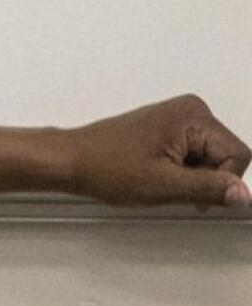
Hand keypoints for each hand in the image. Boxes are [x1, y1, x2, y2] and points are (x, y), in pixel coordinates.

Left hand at [68, 94, 250, 208]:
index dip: (222, 182)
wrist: (71, 160)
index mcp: (193, 116)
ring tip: (157, 178)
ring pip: (208, 159)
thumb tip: (244, 195)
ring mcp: (177, 118)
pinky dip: (179, 171)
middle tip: (170, 187)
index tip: (194, 195)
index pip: (239, 155)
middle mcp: (189, 110)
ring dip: (190, 177)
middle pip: (225, 156)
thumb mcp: (164, 185)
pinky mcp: (166, 128)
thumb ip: (209, 188)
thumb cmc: (106, 167)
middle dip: (204, 179)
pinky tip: (154, 174)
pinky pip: (191, 155)